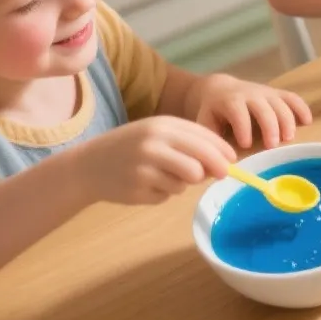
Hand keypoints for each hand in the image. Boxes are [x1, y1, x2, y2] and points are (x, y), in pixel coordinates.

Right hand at [76, 117, 236, 205]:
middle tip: (221, 175)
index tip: (232, 161)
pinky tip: (146, 184)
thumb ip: (189, 144)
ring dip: (184, 182)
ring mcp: (145, 167)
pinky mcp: (139, 189)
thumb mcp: (158, 134)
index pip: (204, 138)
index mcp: (162, 125)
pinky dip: (164, 192)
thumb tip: (224, 164)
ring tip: (166, 176)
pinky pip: (168, 194)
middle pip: (201, 162)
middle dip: (216, 170)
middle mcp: (154, 144)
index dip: (223, 151)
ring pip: (187, 181)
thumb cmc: (131, 146)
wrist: (88, 165)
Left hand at [191, 73, 312, 149]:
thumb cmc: (213, 111)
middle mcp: (250, 94)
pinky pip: (292, 98)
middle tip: (272, 146)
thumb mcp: (205, 121)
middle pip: (264, 109)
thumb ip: (211, 138)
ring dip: (287, 121)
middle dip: (270, 127)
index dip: (243, 128)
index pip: (238, 113)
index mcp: (230, 101)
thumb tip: (219, 161)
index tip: (244, 145)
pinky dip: (302, 108)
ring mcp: (266, 93)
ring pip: (281, 104)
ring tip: (288, 139)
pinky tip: (307, 122)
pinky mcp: (277, 93)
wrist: (220, 87)